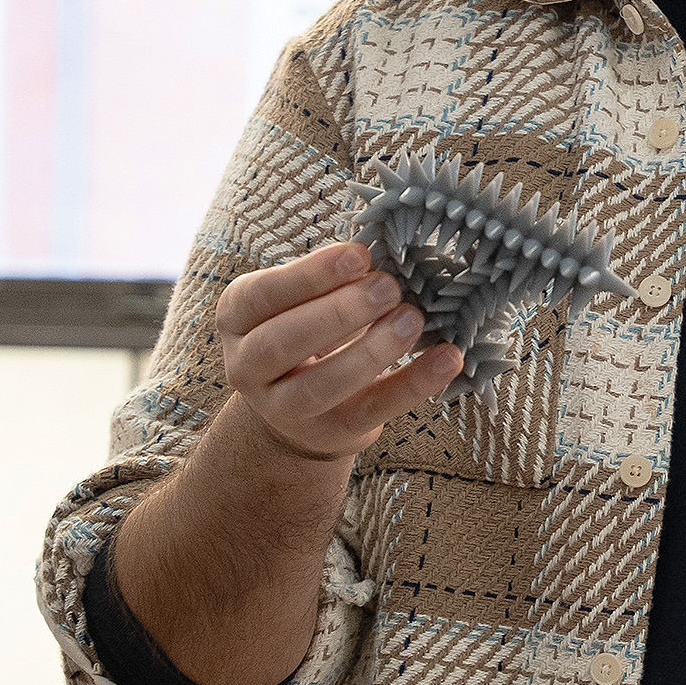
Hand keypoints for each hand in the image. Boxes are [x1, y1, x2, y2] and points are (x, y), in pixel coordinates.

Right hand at [216, 241, 460, 463]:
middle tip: (389, 287)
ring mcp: (284, 409)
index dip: (308, 275)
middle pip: (282, 342)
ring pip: (320, 386)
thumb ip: (333, 279)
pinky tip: (447, 358)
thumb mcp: (302, 300)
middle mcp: (247, 368)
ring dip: (372, 351)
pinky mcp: (330, 433)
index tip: (358, 256)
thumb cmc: (308, 332)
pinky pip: (372, 411)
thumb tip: (385, 250)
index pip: (260, 296)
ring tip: (413, 319)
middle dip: (339, 312)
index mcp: (238, 319)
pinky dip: (414, 384)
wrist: (298, 412)